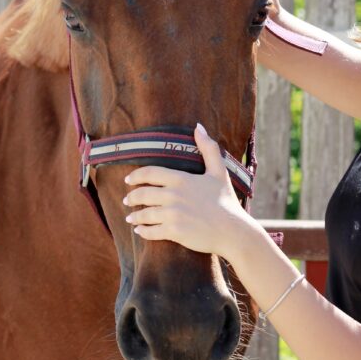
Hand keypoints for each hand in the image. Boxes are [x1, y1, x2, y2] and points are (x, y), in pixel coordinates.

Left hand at [124, 123, 255, 257]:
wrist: (233, 230)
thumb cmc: (226, 201)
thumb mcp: (219, 172)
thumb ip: (209, 148)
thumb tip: (199, 127)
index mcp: (182, 179)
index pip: (149, 173)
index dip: (135, 176)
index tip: (128, 180)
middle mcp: (174, 195)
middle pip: (142, 194)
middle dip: (131, 197)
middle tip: (127, 200)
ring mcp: (173, 214)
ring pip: (144, 214)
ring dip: (134, 216)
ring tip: (130, 217)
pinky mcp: (174, 232)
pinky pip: (151, 231)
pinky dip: (142, 231)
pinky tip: (140, 230)